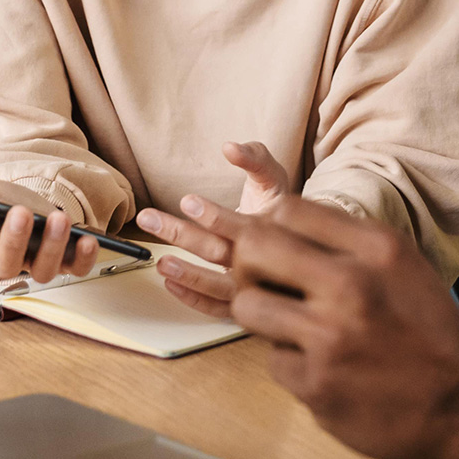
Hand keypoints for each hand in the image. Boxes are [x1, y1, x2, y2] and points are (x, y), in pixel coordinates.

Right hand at [0, 172, 98, 283]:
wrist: (40, 214)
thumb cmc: (8, 206)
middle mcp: (9, 256)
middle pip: (6, 261)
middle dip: (13, 239)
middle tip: (18, 213)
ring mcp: (38, 262)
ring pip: (42, 270)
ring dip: (52, 246)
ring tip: (58, 219)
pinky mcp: (67, 263)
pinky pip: (77, 269)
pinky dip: (85, 257)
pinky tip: (90, 239)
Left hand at [135, 142, 294, 318]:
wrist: (308, 246)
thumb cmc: (284, 206)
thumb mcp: (275, 176)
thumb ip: (255, 159)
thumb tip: (230, 148)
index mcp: (276, 229)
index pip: (242, 226)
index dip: (214, 215)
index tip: (187, 200)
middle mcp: (268, 262)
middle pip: (221, 253)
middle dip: (182, 235)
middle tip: (149, 218)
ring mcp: (258, 288)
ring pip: (220, 287)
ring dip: (188, 274)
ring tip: (160, 261)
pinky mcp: (248, 304)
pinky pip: (219, 310)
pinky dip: (194, 300)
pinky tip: (170, 284)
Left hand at [185, 194, 458, 458]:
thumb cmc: (429, 328)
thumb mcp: (401, 264)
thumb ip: (345, 240)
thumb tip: (276, 223)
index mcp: (375, 248)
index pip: (285, 210)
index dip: (268, 226)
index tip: (273, 245)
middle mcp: (350, 285)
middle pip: (253, 248)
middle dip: (248, 263)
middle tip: (262, 281)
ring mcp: (329, 338)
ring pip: (248, 306)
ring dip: (262, 315)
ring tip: (291, 326)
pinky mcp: (316, 385)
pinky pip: (273, 360)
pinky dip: (293, 364)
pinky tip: (323, 367)